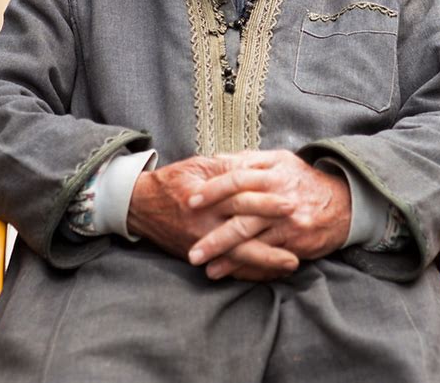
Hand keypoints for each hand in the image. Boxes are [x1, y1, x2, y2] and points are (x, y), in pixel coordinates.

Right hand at [127, 155, 298, 278]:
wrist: (139, 206)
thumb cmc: (172, 181)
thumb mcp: (197, 165)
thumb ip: (226, 167)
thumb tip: (256, 167)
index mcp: (204, 195)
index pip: (239, 197)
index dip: (266, 200)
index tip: (291, 200)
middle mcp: (202, 221)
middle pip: (242, 228)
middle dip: (272, 231)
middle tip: (300, 231)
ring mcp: (199, 242)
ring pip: (237, 255)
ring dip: (266, 260)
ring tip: (292, 262)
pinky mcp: (196, 255)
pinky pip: (226, 267)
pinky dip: (248, 272)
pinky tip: (269, 273)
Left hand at [187, 150, 350, 278]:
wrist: (344, 203)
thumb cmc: (303, 179)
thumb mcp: (279, 160)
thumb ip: (248, 160)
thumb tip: (216, 159)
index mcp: (273, 174)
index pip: (237, 179)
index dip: (212, 190)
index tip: (190, 202)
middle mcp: (280, 198)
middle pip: (242, 217)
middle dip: (215, 235)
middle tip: (192, 249)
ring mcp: (288, 223)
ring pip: (253, 241)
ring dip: (227, 256)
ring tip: (204, 266)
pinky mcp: (296, 243)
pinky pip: (267, 257)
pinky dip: (247, 266)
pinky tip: (229, 272)